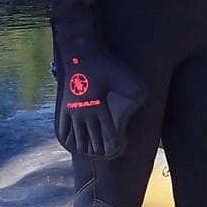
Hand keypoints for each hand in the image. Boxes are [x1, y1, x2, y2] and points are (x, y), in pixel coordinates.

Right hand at [52, 3, 145, 159]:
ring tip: (91, 151)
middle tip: (105, 154)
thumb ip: (134, 90)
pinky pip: (63, 130)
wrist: (79, 52)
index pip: (108, 133)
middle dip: (99, 149)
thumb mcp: (123, 75)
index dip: (113, 144)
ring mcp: (72, 111)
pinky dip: (69, 140)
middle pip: (92, 140)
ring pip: (77, 139)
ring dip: (85, 147)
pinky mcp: (65, 107)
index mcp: (99, 107)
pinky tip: (74, 145)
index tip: (117, 149)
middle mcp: (84, 112)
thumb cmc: (104, 63)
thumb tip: (142, 101)